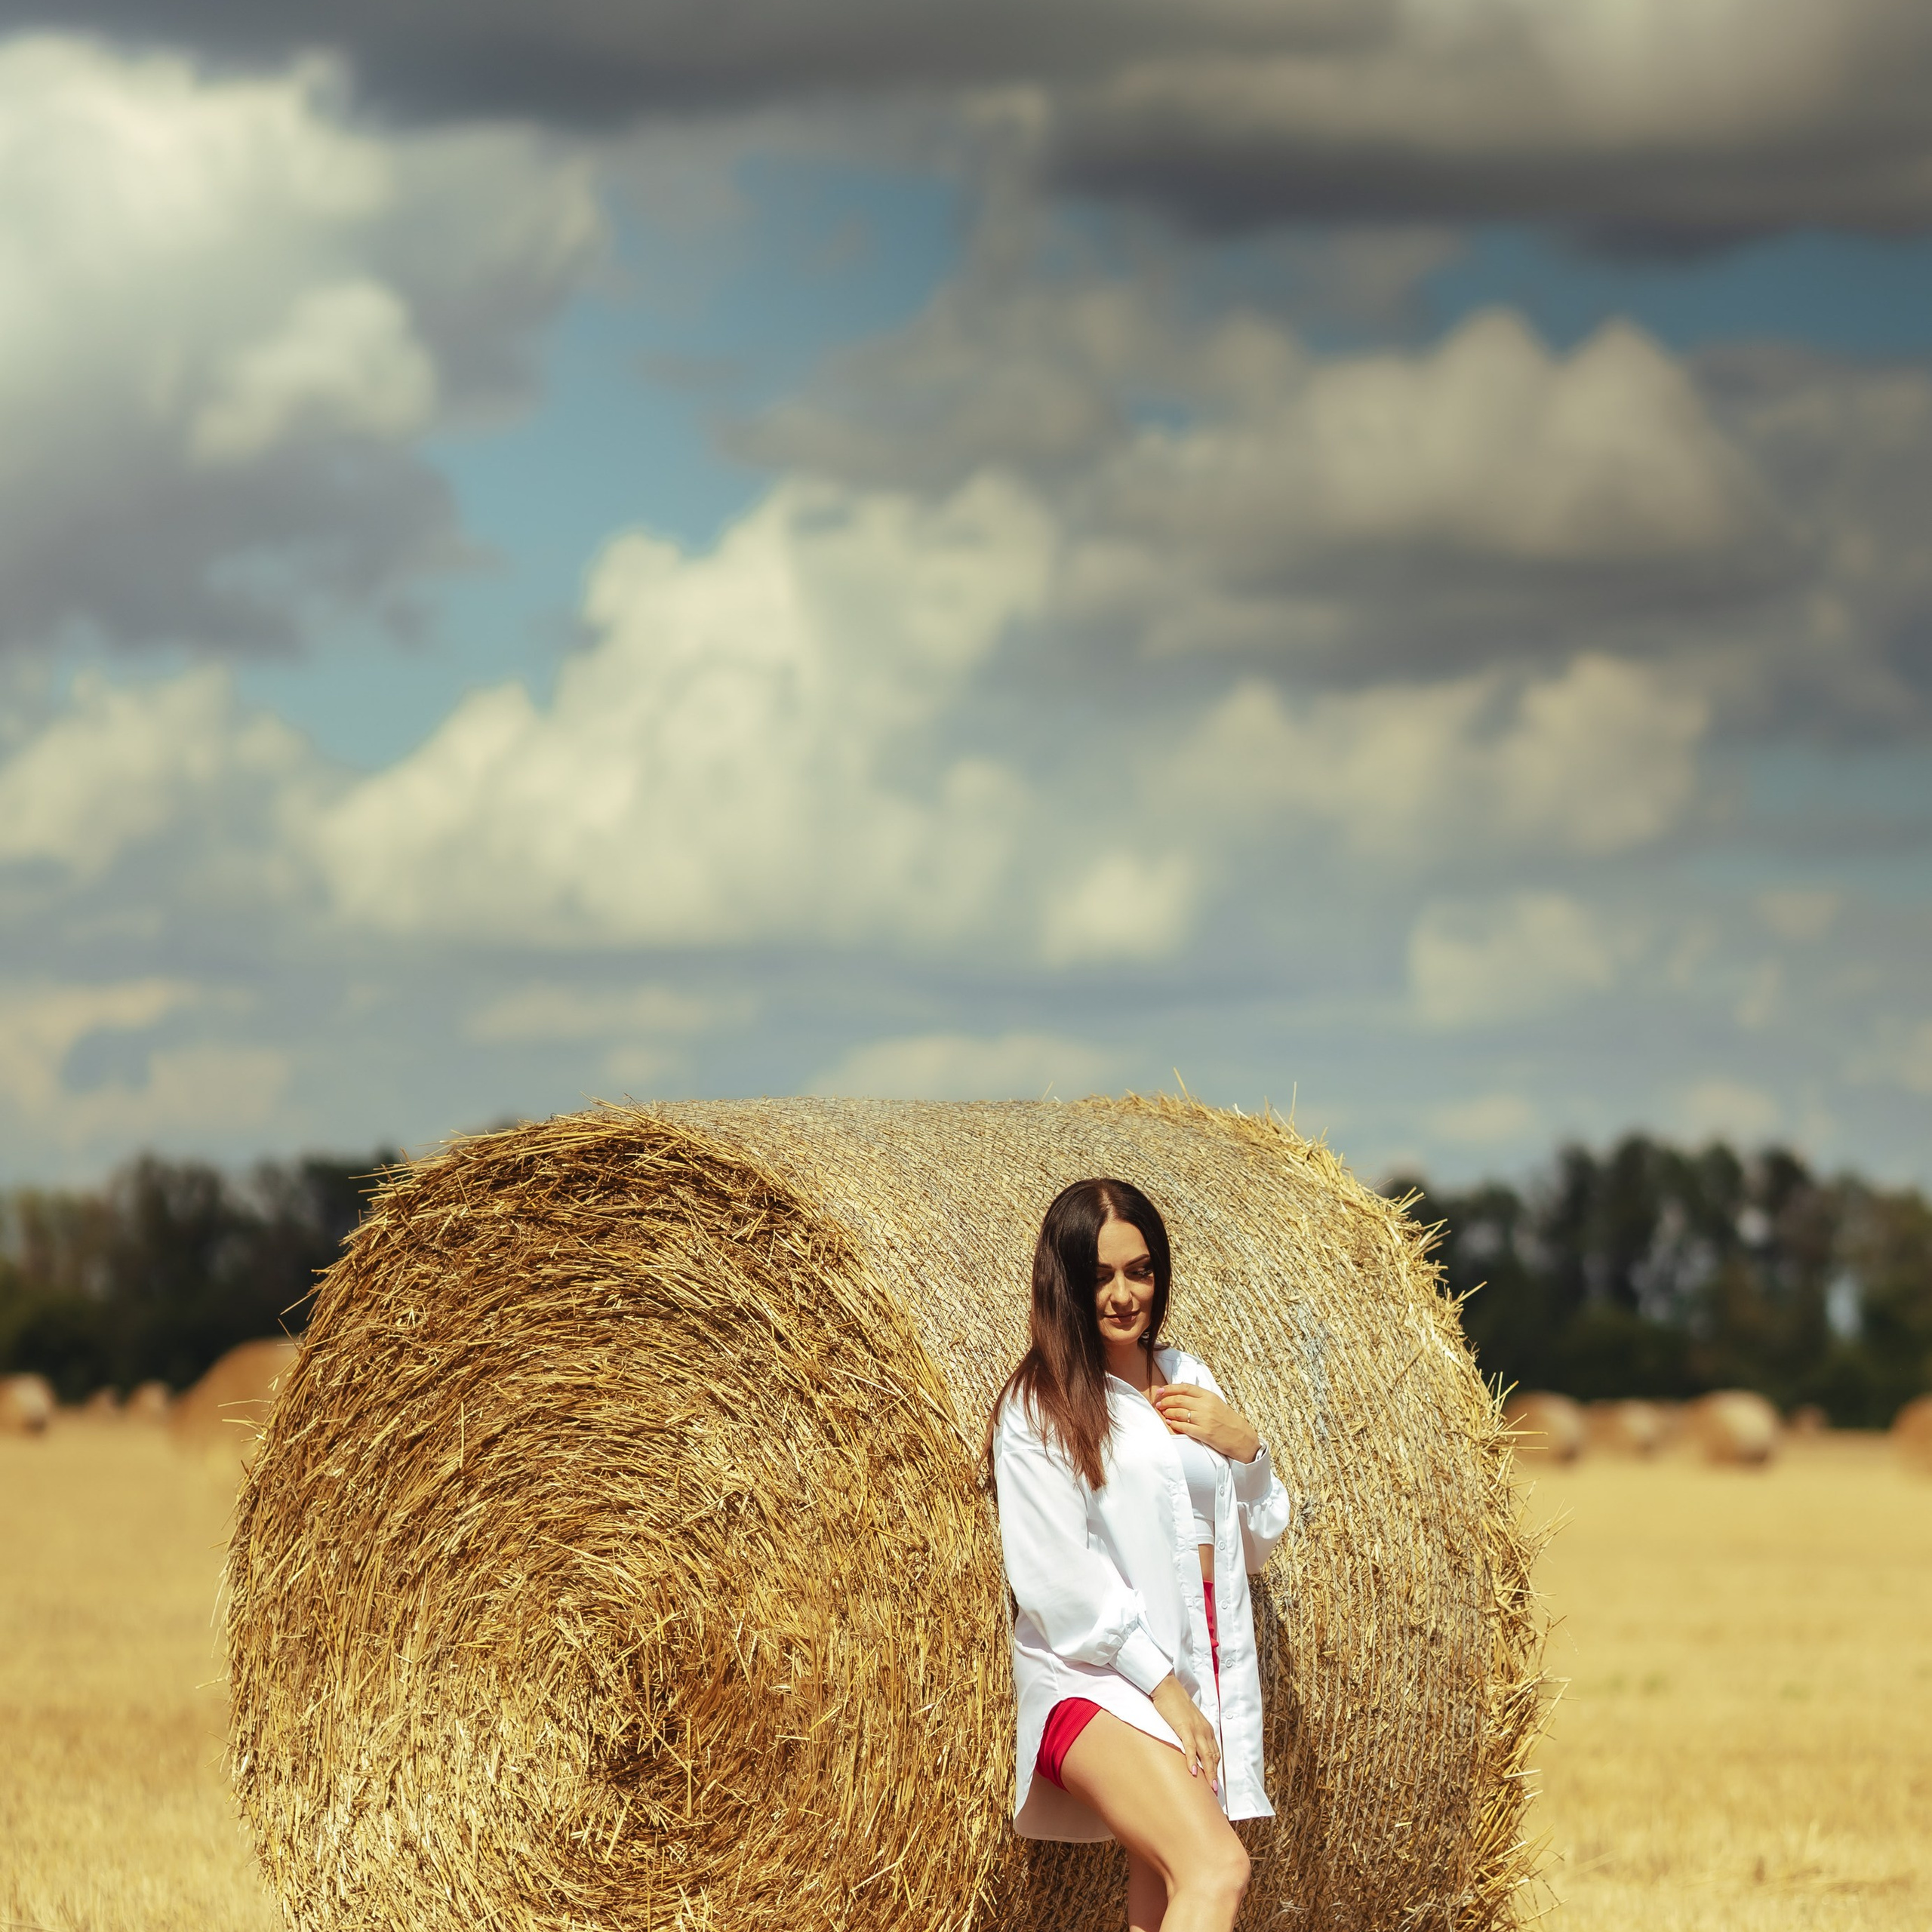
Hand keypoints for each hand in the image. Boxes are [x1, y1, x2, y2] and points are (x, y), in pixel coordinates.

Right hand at [1150, 1673, 1220, 1788]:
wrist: (1167, 1687)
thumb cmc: (1175, 1703)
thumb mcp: (1188, 1720)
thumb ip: (1192, 1733)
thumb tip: (1191, 1749)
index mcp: (1206, 1728)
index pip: (1215, 1752)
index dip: (1216, 1768)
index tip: (1215, 1781)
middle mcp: (1204, 1730)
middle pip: (1213, 1756)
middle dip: (1215, 1774)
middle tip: (1215, 1790)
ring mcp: (1195, 1729)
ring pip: (1205, 1755)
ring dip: (1208, 1772)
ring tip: (1209, 1787)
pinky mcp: (1183, 1727)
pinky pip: (1190, 1747)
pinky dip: (1192, 1761)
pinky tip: (1193, 1772)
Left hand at [1151, 1383, 1261, 1464]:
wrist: (1241, 1437)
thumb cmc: (1228, 1420)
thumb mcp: (1216, 1403)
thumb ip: (1201, 1397)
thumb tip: (1181, 1390)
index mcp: (1209, 1396)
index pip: (1185, 1388)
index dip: (1169, 1388)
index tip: (1160, 1391)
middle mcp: (1206, 1406)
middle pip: (1179, 1399)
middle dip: (1165, 1401)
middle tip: (1158, 1404)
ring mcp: (1205, 1420)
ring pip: (1179, 1413)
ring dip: (1168, 1412)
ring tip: (1163, 1413)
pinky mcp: (1204, 1433)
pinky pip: (1184, 1427)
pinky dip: (1175, 1425)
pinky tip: (1170, 1423)